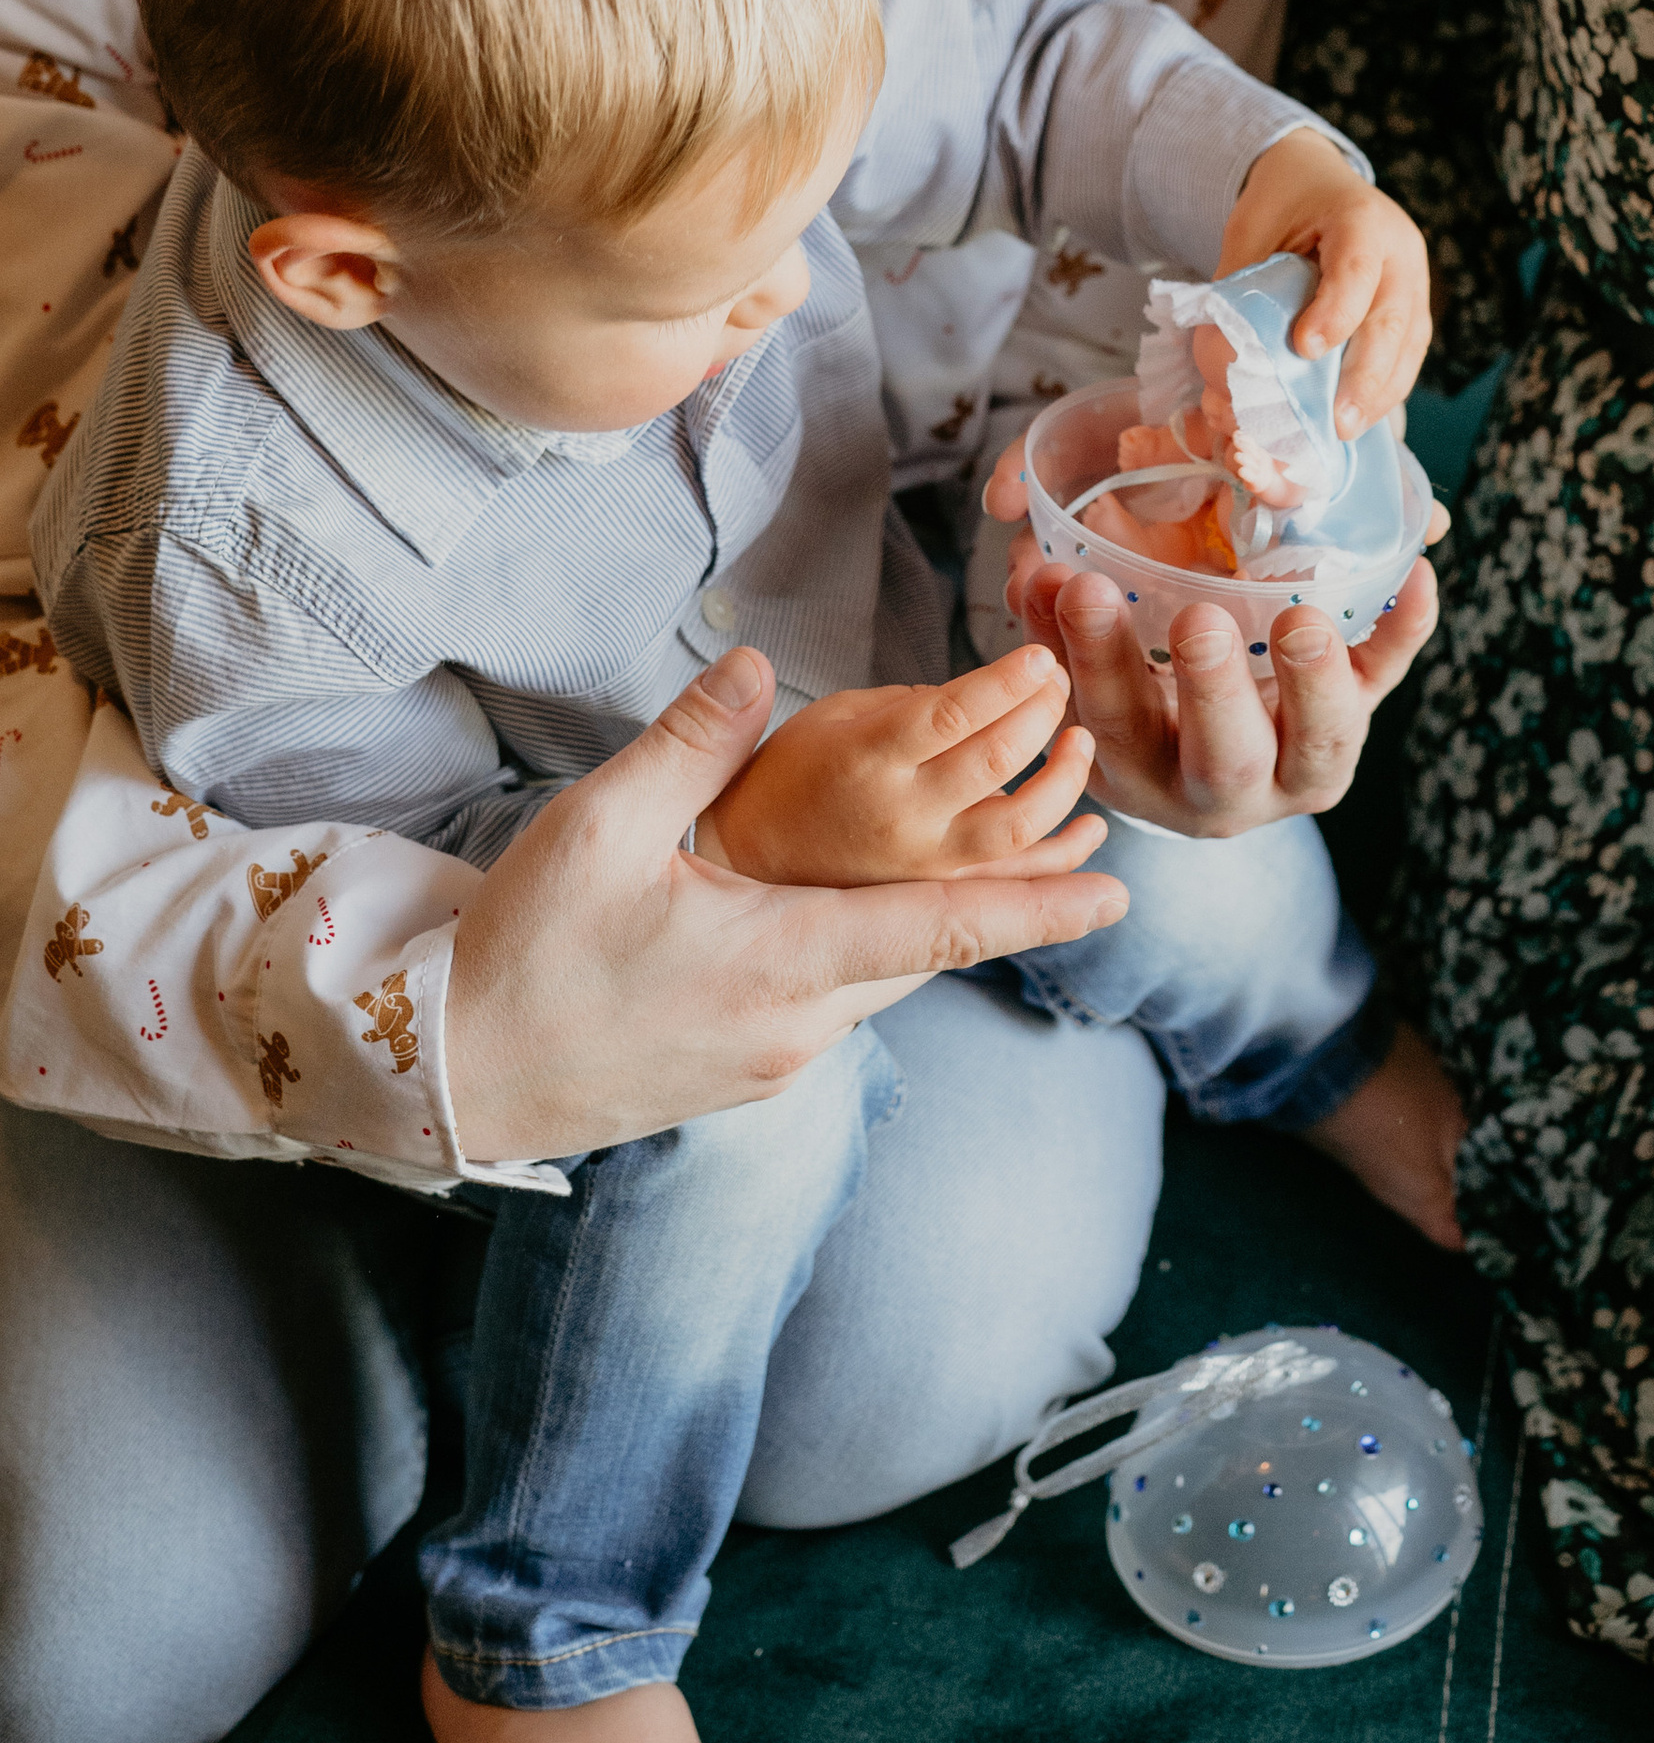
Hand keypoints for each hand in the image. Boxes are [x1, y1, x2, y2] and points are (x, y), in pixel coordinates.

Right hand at [445, 647, 1126, 1162]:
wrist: (444, 1075)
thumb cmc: (521, 950)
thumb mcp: (601, 824)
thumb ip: (695, 741)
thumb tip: (762, 665)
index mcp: (782, 961)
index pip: (940, 928)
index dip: (1035, 909)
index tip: (1119, 897)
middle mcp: (796, 1027)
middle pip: (918, 952)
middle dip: (990, 900)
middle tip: (1067, 852)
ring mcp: (768, 1063)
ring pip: (872, 979)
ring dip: (910, 927)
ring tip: (955, 872)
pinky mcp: (738, 1077)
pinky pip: (825, 1006)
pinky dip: (853, 956)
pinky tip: (826, 917)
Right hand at [984, 469, 1440, 830]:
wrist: (1220, 746)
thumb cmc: (1141, 687)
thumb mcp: (1085, 666)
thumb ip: (1055, 610)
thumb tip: (1028, 550)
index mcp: (1146, 770)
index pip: (1116, 721)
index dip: (1094, 657)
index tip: (1078, 583)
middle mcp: (1228, 788)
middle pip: (1225, 759)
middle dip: (1212, 690)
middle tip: (1199, 617)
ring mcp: (1305, 762)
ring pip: (1324, 743)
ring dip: (1315, 681)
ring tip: (1302, 618)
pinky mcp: (1359, 719)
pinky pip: (1388, 678)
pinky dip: (1404, 629)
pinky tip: (1415, 576)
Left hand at [1218, 128, 1430, 437]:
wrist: (1319, 181)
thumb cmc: (1283, 203)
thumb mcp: (1251, 229)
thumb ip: (1242, 286)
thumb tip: (1225, 362)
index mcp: (1361, 218)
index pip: (1356, 269)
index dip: (1336, 311)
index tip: (1304, 349)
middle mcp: (1400, 250)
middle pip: (1393, 319)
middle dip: (1366, 377)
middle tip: (1338, 423)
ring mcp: (1415, 281)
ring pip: (1409, 345)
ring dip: (1380, 394)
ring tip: (1346, 431)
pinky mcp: (1413, 308)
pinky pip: (1407, 354)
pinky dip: (1384, 389)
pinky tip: (1358, 416)